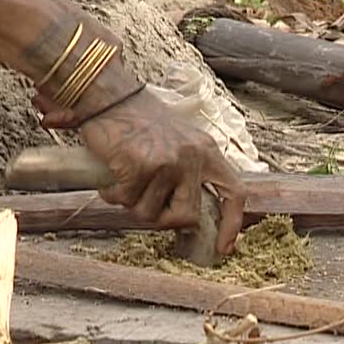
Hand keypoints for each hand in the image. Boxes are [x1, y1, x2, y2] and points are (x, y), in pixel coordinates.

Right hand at [32, 89, 246, 254]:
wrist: (109, 95)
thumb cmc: (138, 120)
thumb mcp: (178, 141)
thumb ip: (190, 172)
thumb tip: (188, 216)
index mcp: (207, 151)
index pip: (234, 192)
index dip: (232, 224)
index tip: (223, 248)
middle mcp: (192, 157)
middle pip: (187, 216)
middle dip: (163, 221)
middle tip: (144, 206)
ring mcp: (167, 163)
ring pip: (151, 213)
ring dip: (132, 204)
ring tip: (123, 182)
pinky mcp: (140, 167)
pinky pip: (126, 201)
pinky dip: (113, 195)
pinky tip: (109, 178)